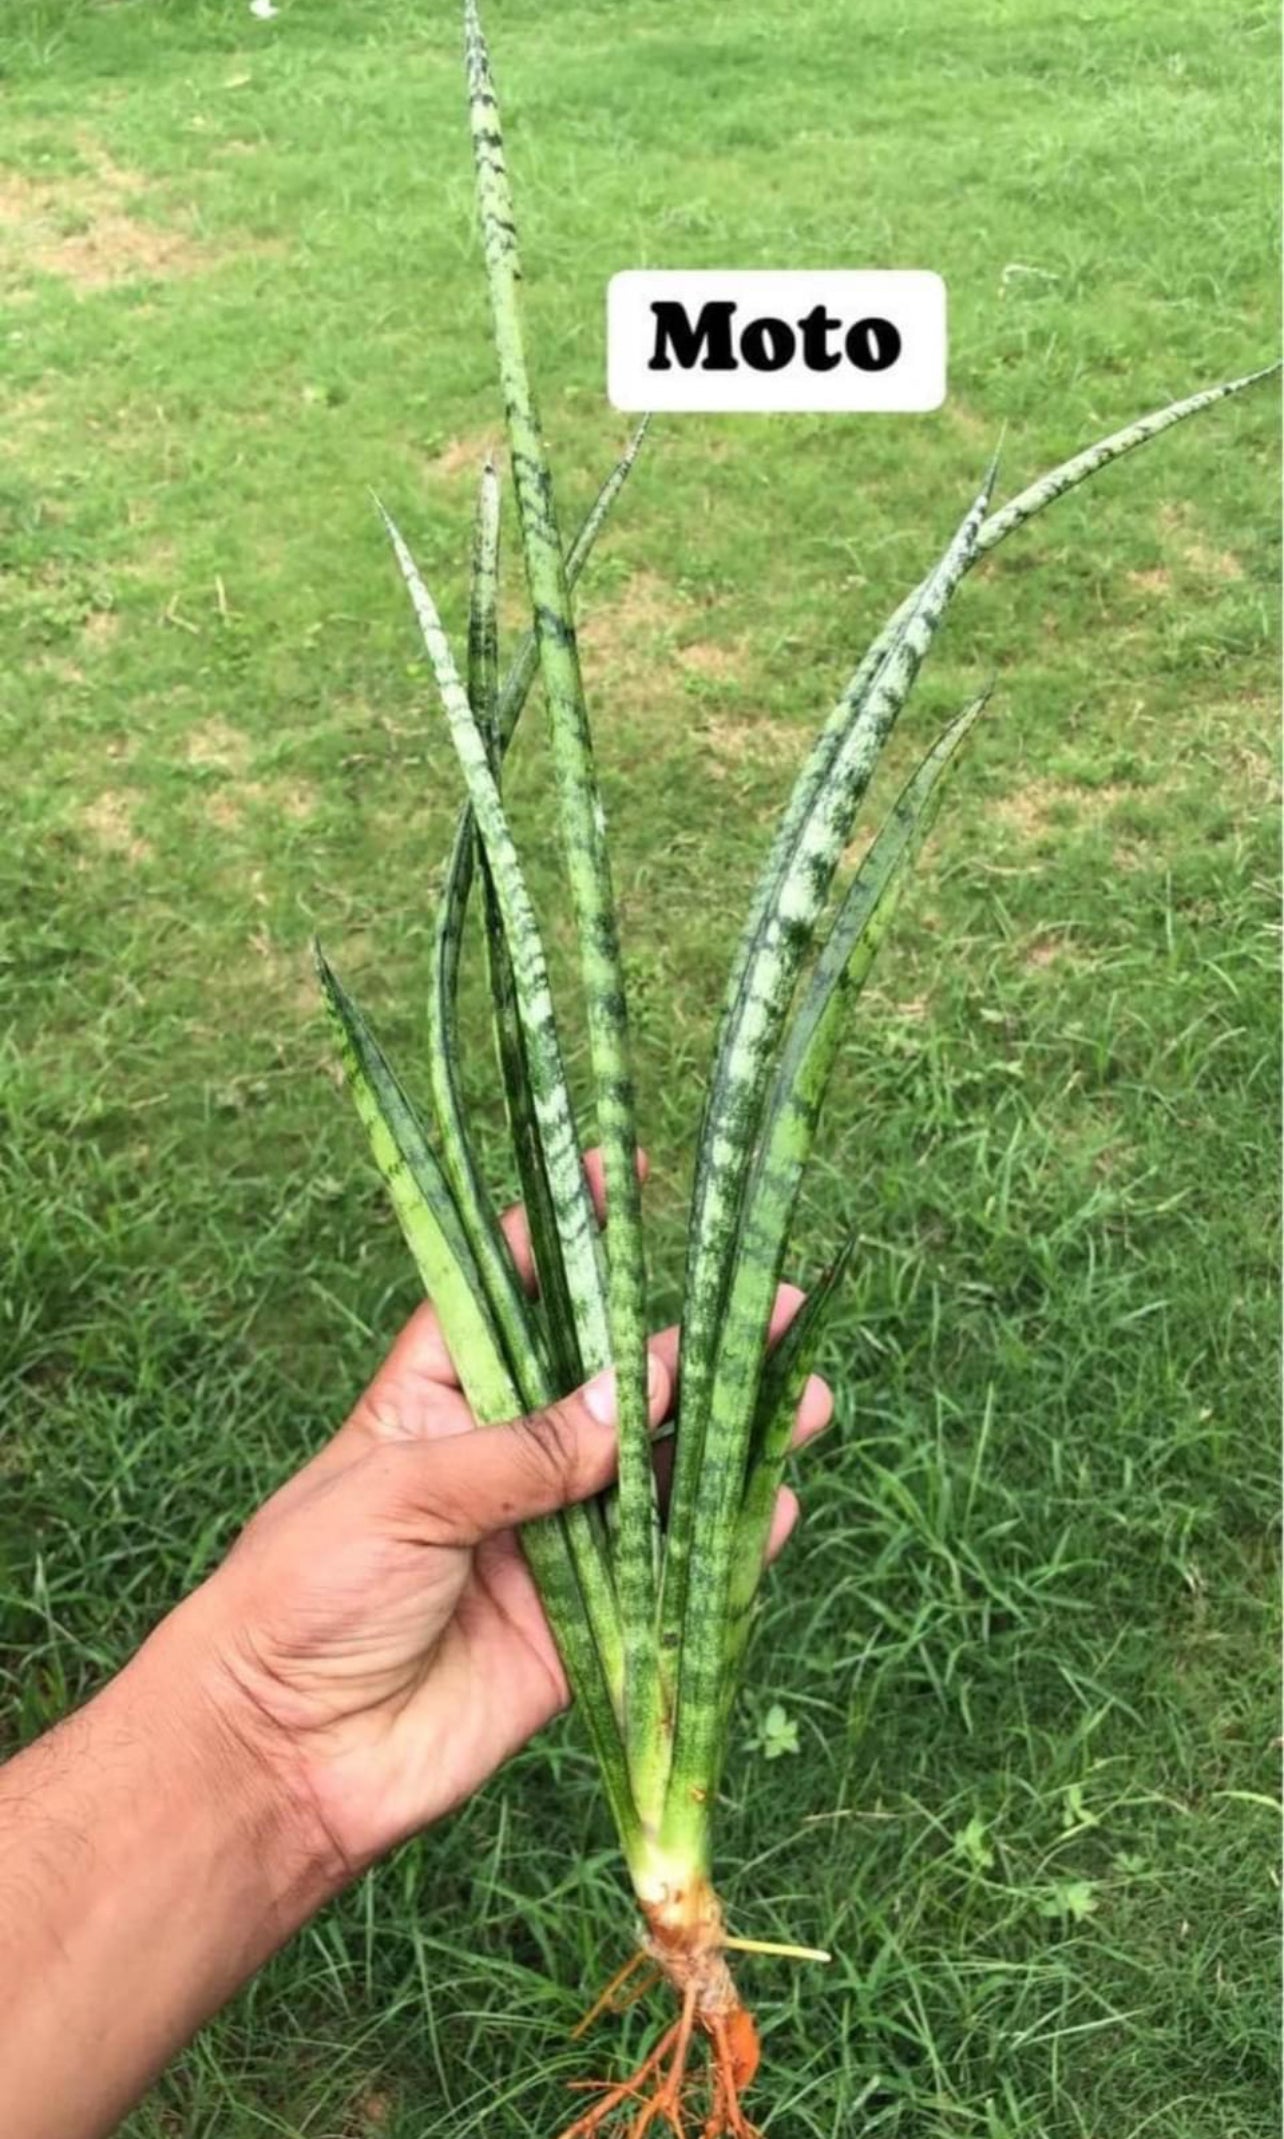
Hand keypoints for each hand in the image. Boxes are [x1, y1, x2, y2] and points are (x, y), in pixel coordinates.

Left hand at [177, 1153, 832, 1885]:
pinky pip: (664, 1585)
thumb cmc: (304, 1590)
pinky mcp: (577, 1634)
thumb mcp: (408, 1490)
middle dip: (692, 1343)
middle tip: (776, 1299)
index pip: (513, 1297)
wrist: (282, 1755)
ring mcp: (546, 1544)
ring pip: (654, 1480)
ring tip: (805, 1393)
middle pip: (614, 1386)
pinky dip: (722, 1551)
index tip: (633, 1182)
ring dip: (727, 1439)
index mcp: (439, 1398)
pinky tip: (774, 1505)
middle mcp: (503, 1460)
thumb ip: (531, 1449)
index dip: (570, 1239)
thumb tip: (645, 1393)